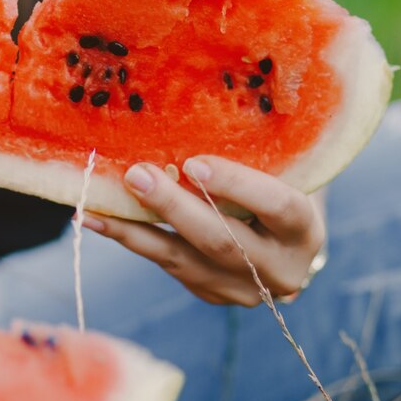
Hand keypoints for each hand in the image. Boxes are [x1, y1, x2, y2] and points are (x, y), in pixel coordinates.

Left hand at [83, 156, 324, 306]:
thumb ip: (255, 151)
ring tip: (95, 206)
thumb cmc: (279, 182)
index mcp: (305, 231)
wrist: (283, 241)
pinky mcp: (211, 294)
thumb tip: (195, 106)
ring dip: (135, 232)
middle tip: (137, 176)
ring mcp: (244, 291)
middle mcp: (281, 270)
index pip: (277, 207)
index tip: (194, 163)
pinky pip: (167, 266)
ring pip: (184, 262)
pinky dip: (132, 240)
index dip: (236, 185)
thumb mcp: (280, 167)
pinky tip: (98, 220)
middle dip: (174, 208)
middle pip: (222, 241)